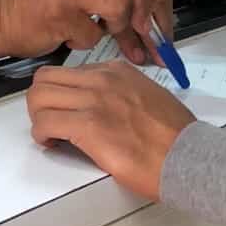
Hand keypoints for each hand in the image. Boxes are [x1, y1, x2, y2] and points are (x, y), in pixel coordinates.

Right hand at [0, 0, 173, 63]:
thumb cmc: (37, 3)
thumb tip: (153, 4)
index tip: (158, 12)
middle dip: (147, 9)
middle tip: (147, 32)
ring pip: (120, 7)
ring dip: (120, 29)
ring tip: (107, 35)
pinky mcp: (59, 15)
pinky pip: (94, 34)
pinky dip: (88, 42)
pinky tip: (73, 38)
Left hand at [27, 61, 195, 199]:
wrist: (186, 155)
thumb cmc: (175, 134)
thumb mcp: (149, 94)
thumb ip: (123, 92)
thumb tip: (105, 107)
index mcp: (117, 70)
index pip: (69, 71)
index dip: (62, 94)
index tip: (65, 110)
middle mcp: (102, 79)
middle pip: (45, 78)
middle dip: (40, 101)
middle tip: (50, 120)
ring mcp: (93, 100)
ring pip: (38, 97)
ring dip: (38, 117)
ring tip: (51, 133)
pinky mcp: (88, 126)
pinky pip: (44, 123)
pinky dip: (41, 135)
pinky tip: (54, 143)